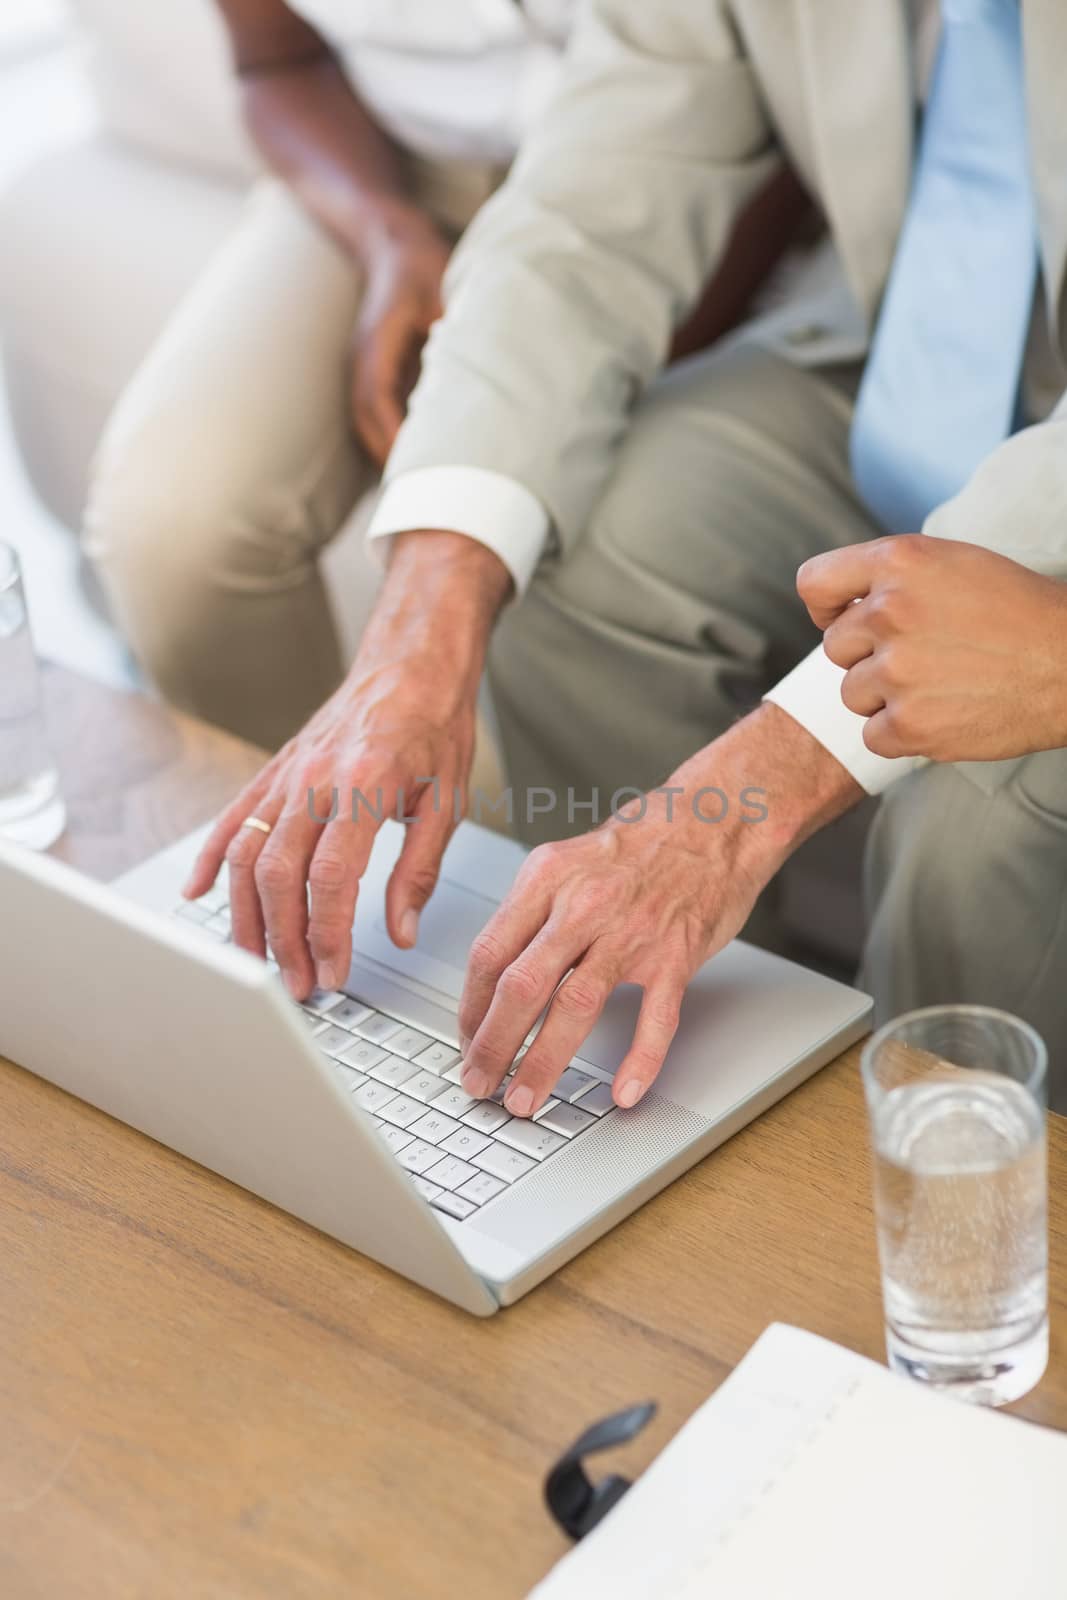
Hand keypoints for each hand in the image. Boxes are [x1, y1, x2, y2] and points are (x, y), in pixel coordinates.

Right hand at [182, 531, 511, 996]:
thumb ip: (419, 870)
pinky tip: (200, 895)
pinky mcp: (274, 770)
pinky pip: (231, 819)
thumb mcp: (448, 801)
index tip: (334, 972)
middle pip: (278, 874)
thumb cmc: (434, 724)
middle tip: (299, 984)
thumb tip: (400, 932)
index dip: (328, 933)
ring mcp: (286, 774)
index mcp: (364, 785)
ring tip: (258, 961)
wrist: (411, 661)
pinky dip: (211, 860)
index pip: (332, 877)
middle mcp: (314, 779)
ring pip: (246, 854)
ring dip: (246, 915)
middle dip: (284, 939)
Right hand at [350, 205, 451, 465]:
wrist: (393, 241)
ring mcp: (365, 367)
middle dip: (390, 458)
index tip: (417, 466)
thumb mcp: (444, 289)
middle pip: (366, 422)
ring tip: (420, 487)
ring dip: (387, 454)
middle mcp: (363, 359)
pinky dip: (390, 439)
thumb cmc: (421, 264)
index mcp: (377, 342)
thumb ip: (453, 327)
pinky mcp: (375, 371)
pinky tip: (417, 460)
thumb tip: (477, 363)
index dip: (394, 435)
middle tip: (424, 493)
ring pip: (367, 423)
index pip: (377, 399)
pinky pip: (377, 413)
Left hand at [457, 706, 859, 1116]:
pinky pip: (654, 1018)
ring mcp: (631, 932)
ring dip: (542, 1062)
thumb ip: (534, 911)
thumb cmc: (643, 841)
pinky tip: (622, 1093)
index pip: (488, 953)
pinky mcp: (676, 955)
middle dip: (492, 1046)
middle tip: (478, 1083)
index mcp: (546, 878)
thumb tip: (497, 973)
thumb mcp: (569, 859)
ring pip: (574, 1007)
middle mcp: (583, 905)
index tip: (465, 1039)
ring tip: (525, 1099)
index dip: (469, 1008)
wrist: (717, 818)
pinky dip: (638, 1060)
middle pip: (520, 986)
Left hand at [798, 535, 1066, 761]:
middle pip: (835, 647)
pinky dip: (902, 732)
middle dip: (869, 655)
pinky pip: (872, 735)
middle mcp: (890, 611)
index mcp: (899, 561)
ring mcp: (896, 670)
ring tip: (940, 682)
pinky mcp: (908, 724)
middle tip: (923, 656)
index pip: (814, 584)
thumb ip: (892, 577)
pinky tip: (943, 711)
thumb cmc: (1018, 612)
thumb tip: (841, 606)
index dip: (827, 607)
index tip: (847, 620)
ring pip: (853, 693)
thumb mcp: (954, 564)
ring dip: (886, 696)